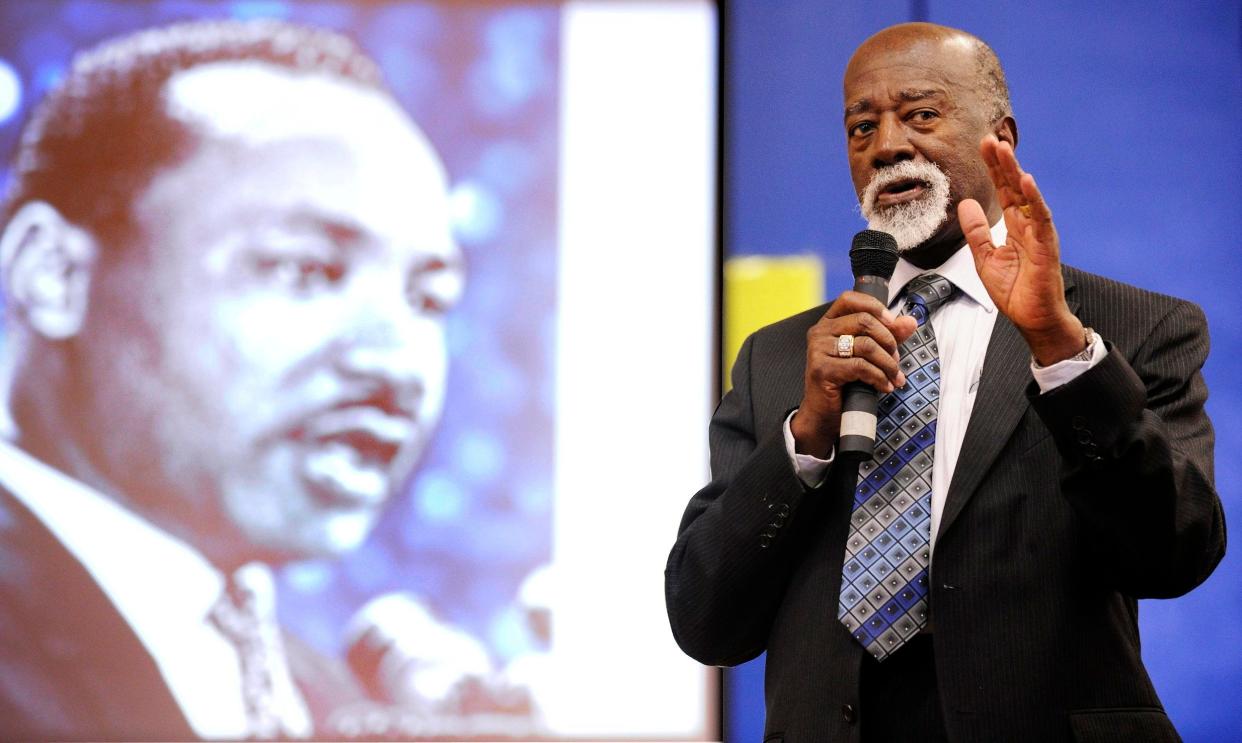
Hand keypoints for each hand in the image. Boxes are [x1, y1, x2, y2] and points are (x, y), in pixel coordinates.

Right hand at [791, 291, 916, 457]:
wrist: (824, 414)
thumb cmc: (845, 383)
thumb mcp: (869, 356)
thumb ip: (888, 336)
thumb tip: (910, 321)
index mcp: (829, 323)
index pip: (850, 298)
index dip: (875, 306)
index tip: (893, 323)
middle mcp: (820, 332)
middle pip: (864, 320)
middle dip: (888, 340)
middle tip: (896, 359)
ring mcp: (818, 350)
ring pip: (866, 345)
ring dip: (888, 363)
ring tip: (894, 377)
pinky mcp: (822, 369)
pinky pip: (861, 367)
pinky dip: (879, 377)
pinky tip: (884, 386)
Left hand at [958, 135, 1085, 364]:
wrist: (1032, 318)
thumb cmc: (1015, 291)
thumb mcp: (984, 257)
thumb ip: (976, 231)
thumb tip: (966, 204)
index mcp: (1014, 226)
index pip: (1003, 190)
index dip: (993, 168)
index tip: (981, 146)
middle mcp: (1029, 225)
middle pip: (1014, 187)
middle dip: (1002, 163)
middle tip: (989, 139)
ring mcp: (1039, 233)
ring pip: (1028, 196)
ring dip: (1016, 172)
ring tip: (1005, 151)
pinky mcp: (1047, 246)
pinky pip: (1041, 218)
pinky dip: (1035, 199)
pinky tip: (1026, 181)